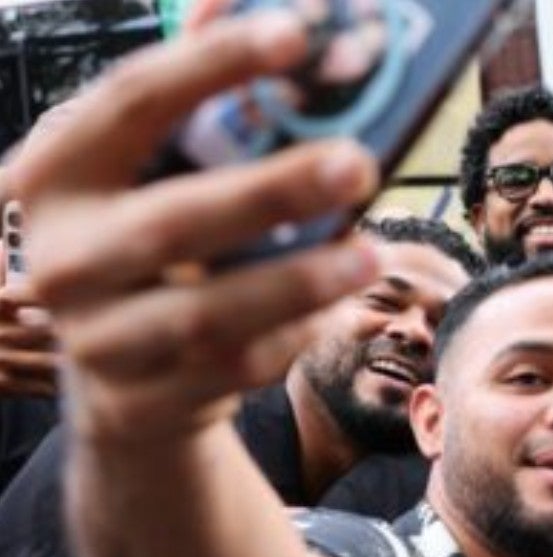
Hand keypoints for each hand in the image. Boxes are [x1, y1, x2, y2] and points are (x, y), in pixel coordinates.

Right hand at [7, 11, 378, 442]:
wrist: (115, 380)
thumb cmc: (146, 245)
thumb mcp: (144, 170)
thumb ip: (191, 94)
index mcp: (57, 174)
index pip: (131, 101)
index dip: (209, 64)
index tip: (292, 34)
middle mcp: (64, 257)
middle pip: (175, 222)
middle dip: (272, 191)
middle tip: (358, 162)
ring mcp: (100, 338)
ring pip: (210, 313)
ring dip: (300, 281)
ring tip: (372, 252)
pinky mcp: (145, 401)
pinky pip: (238, 367)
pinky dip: (296, 336)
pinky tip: (337, 308)